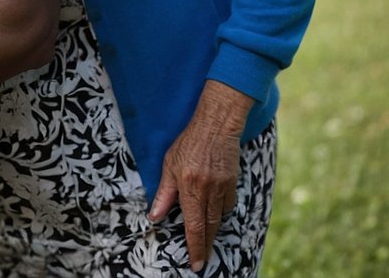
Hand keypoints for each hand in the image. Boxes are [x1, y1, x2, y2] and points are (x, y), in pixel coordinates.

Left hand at [149, 81, 252, 271]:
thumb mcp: (169, 165)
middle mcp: (208, 191)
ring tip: (206, 241)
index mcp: (190, 187)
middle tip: (202, 260)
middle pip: (209, 227)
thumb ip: (164, 194)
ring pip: (218, 218)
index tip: (196, 264)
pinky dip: (220, 211)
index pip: (193, 225)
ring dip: (212, 231)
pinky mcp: (233, 183)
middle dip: (205, 246)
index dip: (194, 247)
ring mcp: (222, 187)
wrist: (216, 125)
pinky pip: (227, 205)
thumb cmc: (188, 143)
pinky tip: (213, 211)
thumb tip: (154, 217)